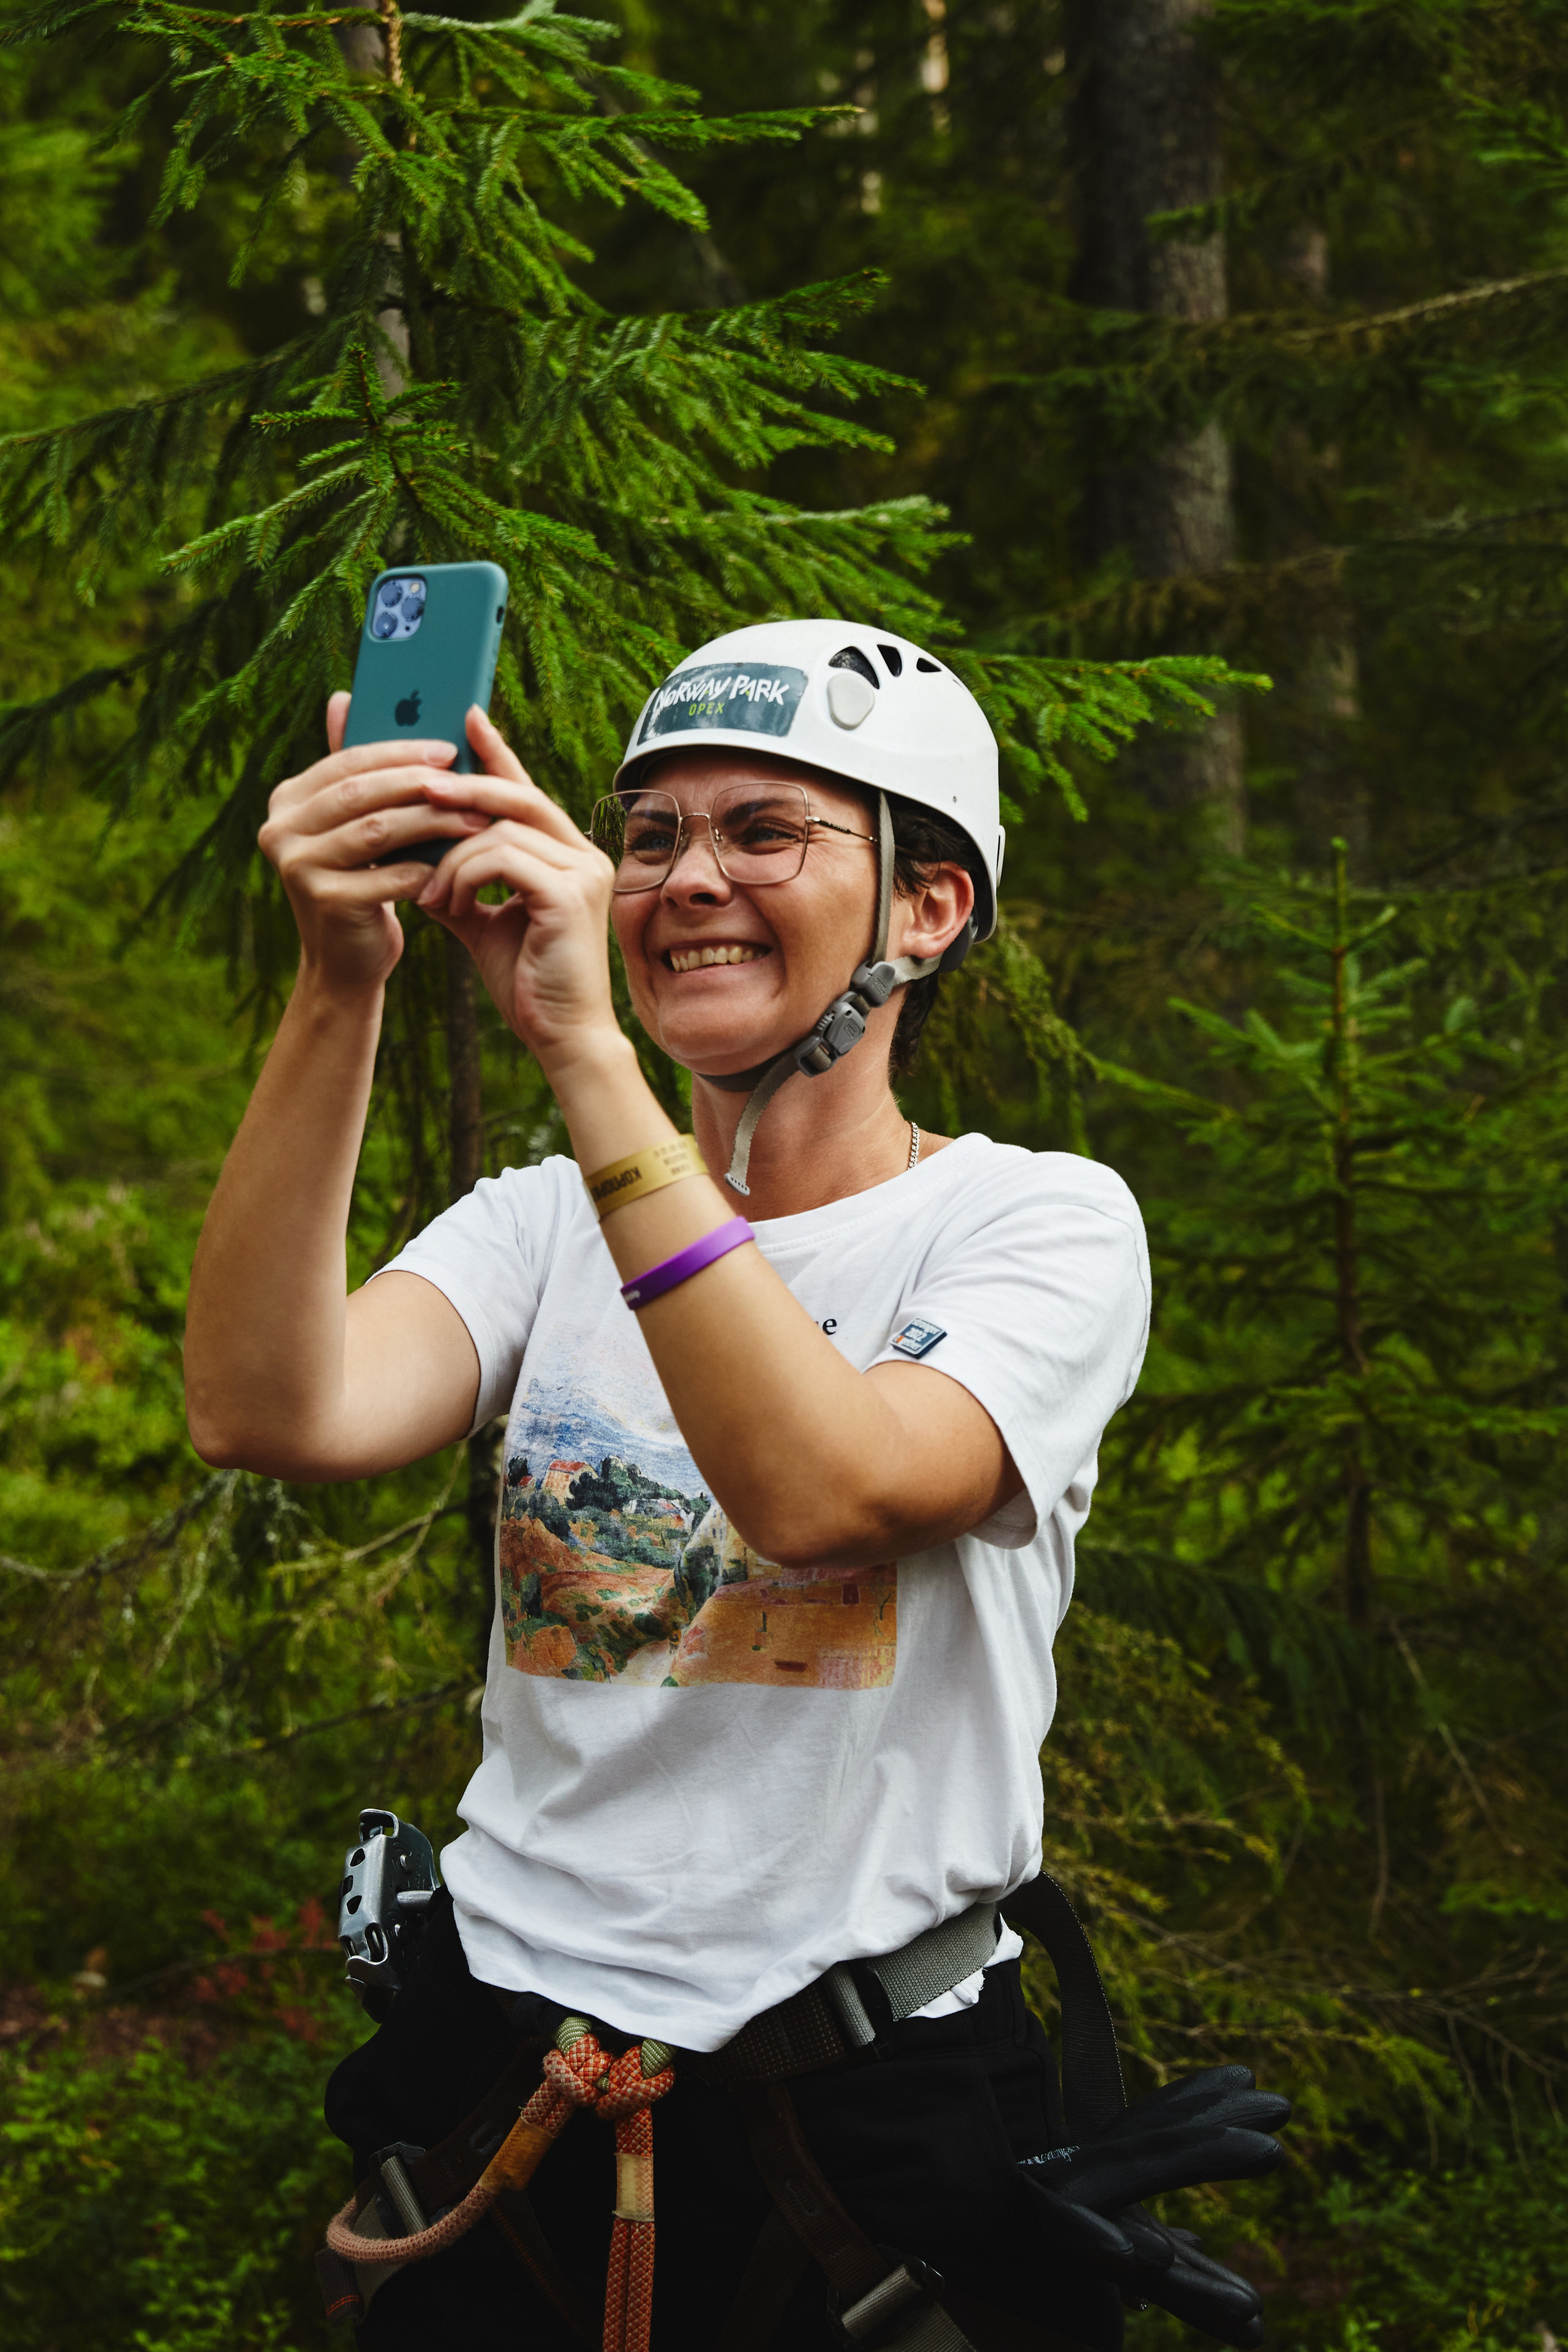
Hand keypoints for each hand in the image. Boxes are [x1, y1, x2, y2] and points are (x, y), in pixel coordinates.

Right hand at [258, 693, 491, 996]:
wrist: (346, 961)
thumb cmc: (362, 882)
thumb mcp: (354, 824)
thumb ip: (351, 768)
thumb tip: (342, 697)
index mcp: (287, 801)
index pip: (347, 762)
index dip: (399, 751)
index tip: (449, 748)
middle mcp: (280, 830)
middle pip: (360, 792)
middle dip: (418, 781)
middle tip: (466, 777)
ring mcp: (297, 867)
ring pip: (378, 830)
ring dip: (433, 821)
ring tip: (476, 818)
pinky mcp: (325, 903)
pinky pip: (387, 876)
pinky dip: (426, 868)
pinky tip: (457, 865)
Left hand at [413, 706, 622, 1073]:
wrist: (559, 1035)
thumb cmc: (524, 980)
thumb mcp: (478, 919)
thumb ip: (454, 879)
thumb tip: (412, 849)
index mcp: (565, 855)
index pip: (525, 791)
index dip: (495, 752)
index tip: (463, 715)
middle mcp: (582, 854)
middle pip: (516, 796)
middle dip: (462, 788)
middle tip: (417, 788)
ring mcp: (582, 871)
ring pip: (500, 830)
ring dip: (451, 857)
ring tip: (429, 893)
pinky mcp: (571, 895)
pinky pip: (502, 859)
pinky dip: (464, 876)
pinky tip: (446, 905)